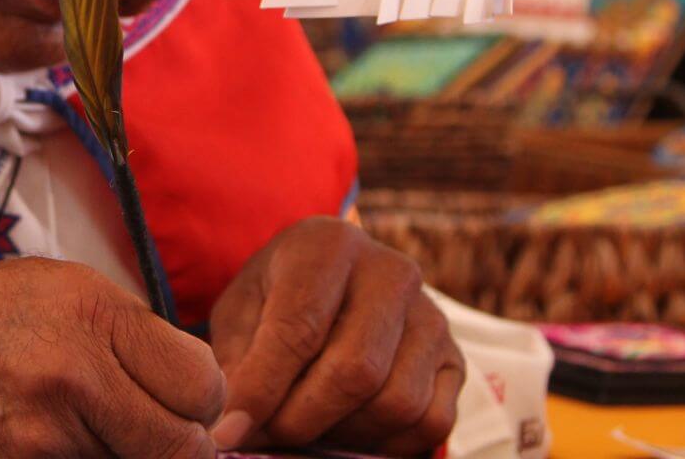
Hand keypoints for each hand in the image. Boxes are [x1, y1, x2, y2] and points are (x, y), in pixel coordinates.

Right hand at [0, 256, 224, 457]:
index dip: (196, 403)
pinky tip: (41, 453)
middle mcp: (73, 372)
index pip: (202, 383)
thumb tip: (180, 380)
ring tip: (67, 435)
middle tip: (139, 437)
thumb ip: (115, 333)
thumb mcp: (41, 289)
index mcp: (90, 312)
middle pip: (180, 447)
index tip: (177, 406)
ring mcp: (40, 437)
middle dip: (168, 448)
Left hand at [207, 218, 463, 455]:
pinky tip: (349, 427)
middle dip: (301, 418)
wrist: (334, 287)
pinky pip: (432, 421)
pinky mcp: (455, 357)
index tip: (229, 430)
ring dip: (343, 432)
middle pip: (355, 371)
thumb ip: (236, 363)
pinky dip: (387, 441)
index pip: (299, 329)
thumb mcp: (242, 313)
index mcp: (329, 244)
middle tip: (267, 433)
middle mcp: (391, 271)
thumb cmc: (276, 299)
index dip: (262, 390)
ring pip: (396, 402)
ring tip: (306, 421)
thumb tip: (232, 424)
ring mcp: (431, 314)